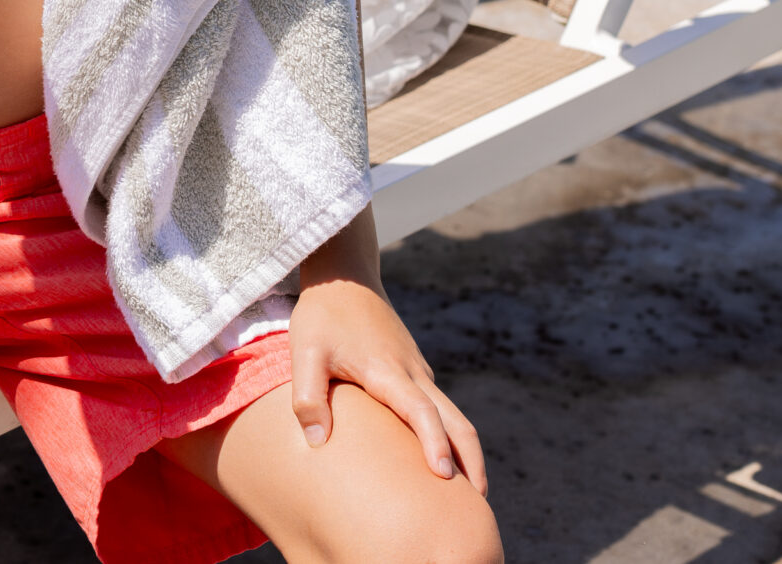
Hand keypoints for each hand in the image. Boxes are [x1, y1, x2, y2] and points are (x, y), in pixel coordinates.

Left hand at [285, 274, 486, 493]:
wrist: (345, 276)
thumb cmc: (323, 314)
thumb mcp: (303, 351)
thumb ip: (307, 396)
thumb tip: (317, 443)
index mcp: (387, 371)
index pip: (421, 411)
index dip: (434, 443)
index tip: (444, 477)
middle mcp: (412, 373)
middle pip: (456, 421)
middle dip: (471, 461)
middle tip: (477, 505)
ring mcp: (418, 371)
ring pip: (454, 415)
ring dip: (465, 451)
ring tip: (468, 494)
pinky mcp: (414, 370)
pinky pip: (441, 407)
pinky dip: (451, 434)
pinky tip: (441, 458)